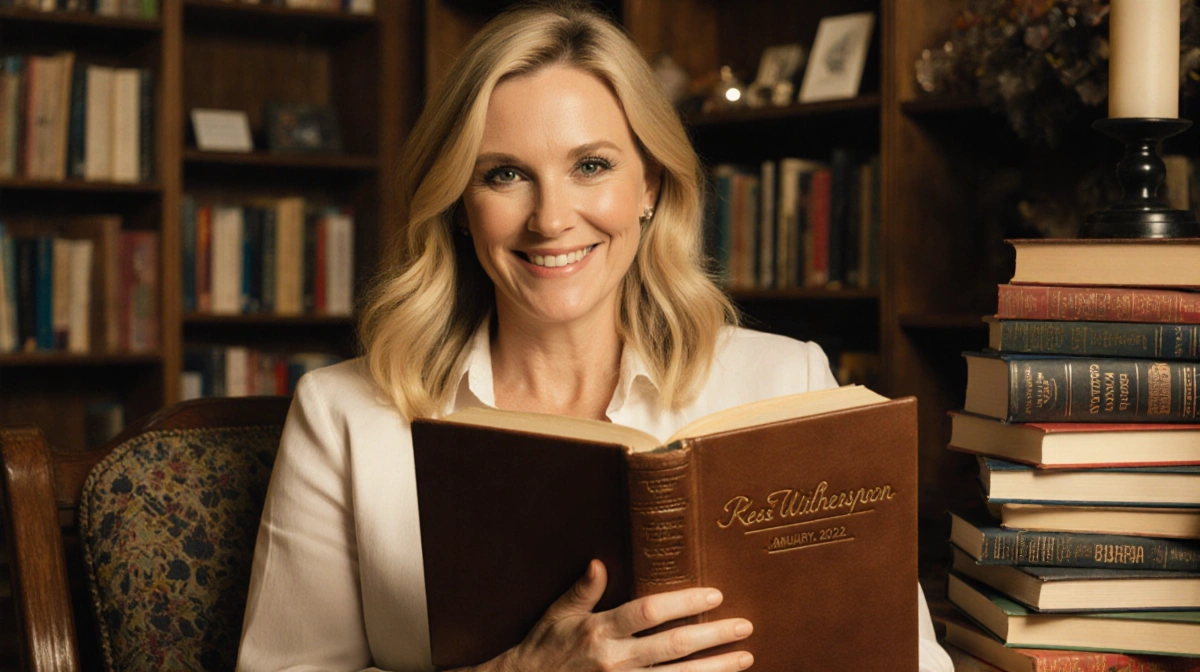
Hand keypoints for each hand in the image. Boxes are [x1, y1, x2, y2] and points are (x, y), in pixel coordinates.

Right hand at [498, 559, 753, 670]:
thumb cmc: (542, 651)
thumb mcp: (557, 616)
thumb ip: (583, 591)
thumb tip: (600, 563)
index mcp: (599, 632)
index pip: (648, 612)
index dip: (683, 602)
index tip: (714, 595)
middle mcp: (615, 661)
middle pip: (673, 646)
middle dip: (713, 636)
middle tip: (745, 626)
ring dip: (715, 669)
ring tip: (745, 658)